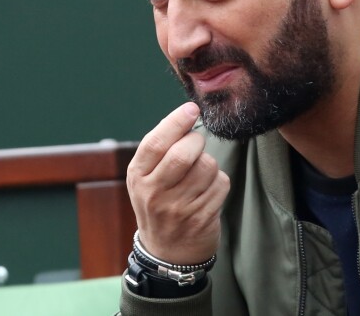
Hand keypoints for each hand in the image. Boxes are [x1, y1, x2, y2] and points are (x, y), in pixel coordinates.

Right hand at [127, 102, 229, 264]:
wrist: (167, 251)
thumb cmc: (159, 199)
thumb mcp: (147, 176)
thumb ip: (161, 147)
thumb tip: (188, 114)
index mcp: (138, 176)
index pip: (156, 143)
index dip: (176, 121)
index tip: (192, 108)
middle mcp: (154, 194)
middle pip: (183, 154)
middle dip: (196, 141)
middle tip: (196, 143)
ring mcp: (178, 209)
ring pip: (207, 166)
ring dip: (209, 163)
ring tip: (199, 174)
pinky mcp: (201, 218)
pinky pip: (221, 184)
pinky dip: (219, 182)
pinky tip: (207, 191)